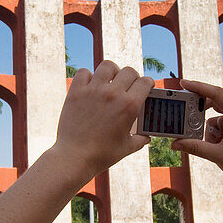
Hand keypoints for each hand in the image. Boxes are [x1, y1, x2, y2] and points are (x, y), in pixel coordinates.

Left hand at [52, 60, 153, 178]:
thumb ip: (140, 140)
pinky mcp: (76, 92)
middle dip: (132, 77)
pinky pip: (84, 72)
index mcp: (130, 105)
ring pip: (107, 66)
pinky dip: (88, 76)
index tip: (145, 86)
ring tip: (110, 80)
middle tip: (128, 85)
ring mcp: (93, 90)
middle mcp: (113, 94)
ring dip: (112, 71)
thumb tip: (147, 137)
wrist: (75, 157)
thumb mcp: (127, 148)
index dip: (148, 83)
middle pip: (129, 71)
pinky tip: (90, 85)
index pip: (145, 82)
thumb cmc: (103, 154)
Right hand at [172, 79, 222, 217]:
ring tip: (213, 147)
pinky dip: (214, 137)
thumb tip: (175, 144)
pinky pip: (218, 129)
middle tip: (186, 115)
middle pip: (214, 104)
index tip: (184, 83)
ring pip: (214, 120)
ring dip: (209, 132)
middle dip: (200, 113)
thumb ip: (195, 147)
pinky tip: (217, 149)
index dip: (199, 87)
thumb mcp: (219, 156)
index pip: (218, 94)